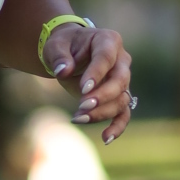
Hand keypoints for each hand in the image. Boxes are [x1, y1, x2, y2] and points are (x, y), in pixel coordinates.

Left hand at [43, 24, 133, 143]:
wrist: (70, 52)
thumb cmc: (63, 45)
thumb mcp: (55, 46)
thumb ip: (59, 57)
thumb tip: (63, 71)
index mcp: (108, 41)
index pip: (106, 57)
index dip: (97, 73)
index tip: (83, 89)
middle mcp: (121, 60)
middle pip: (120, 80)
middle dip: (102, 96)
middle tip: (82, 106)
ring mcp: (123, 79)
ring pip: (121, 99)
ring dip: (102, 112)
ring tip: (78, 118)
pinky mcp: (118, 96)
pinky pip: (124, 113)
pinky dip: (117, 127)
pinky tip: (106, 139)